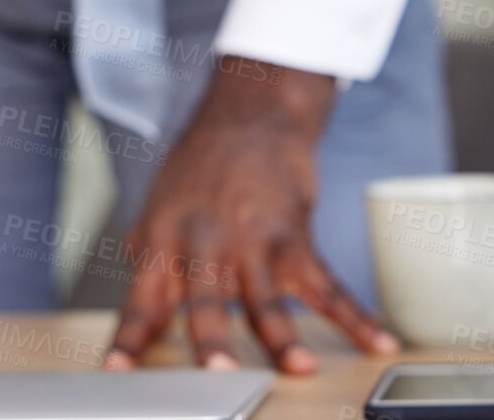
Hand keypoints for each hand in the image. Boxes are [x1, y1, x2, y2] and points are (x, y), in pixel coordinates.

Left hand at [107, 59, 399, 373]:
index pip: (142, 299)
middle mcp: (206, 242)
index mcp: (165, 242)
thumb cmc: (198, 174)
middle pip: (209, 299)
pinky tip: (377, 343)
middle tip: (219, 372)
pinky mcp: (295, 238)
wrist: (248, 121)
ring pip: (270, 296)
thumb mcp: (158, 217)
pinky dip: (356, 318)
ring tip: (301, 367)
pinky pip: (327, 285)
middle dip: (213, 336)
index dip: (128, 338)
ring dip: (287, 335)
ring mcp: (253, 240)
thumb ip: (152, 273)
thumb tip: (145, 330)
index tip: (116, 370)